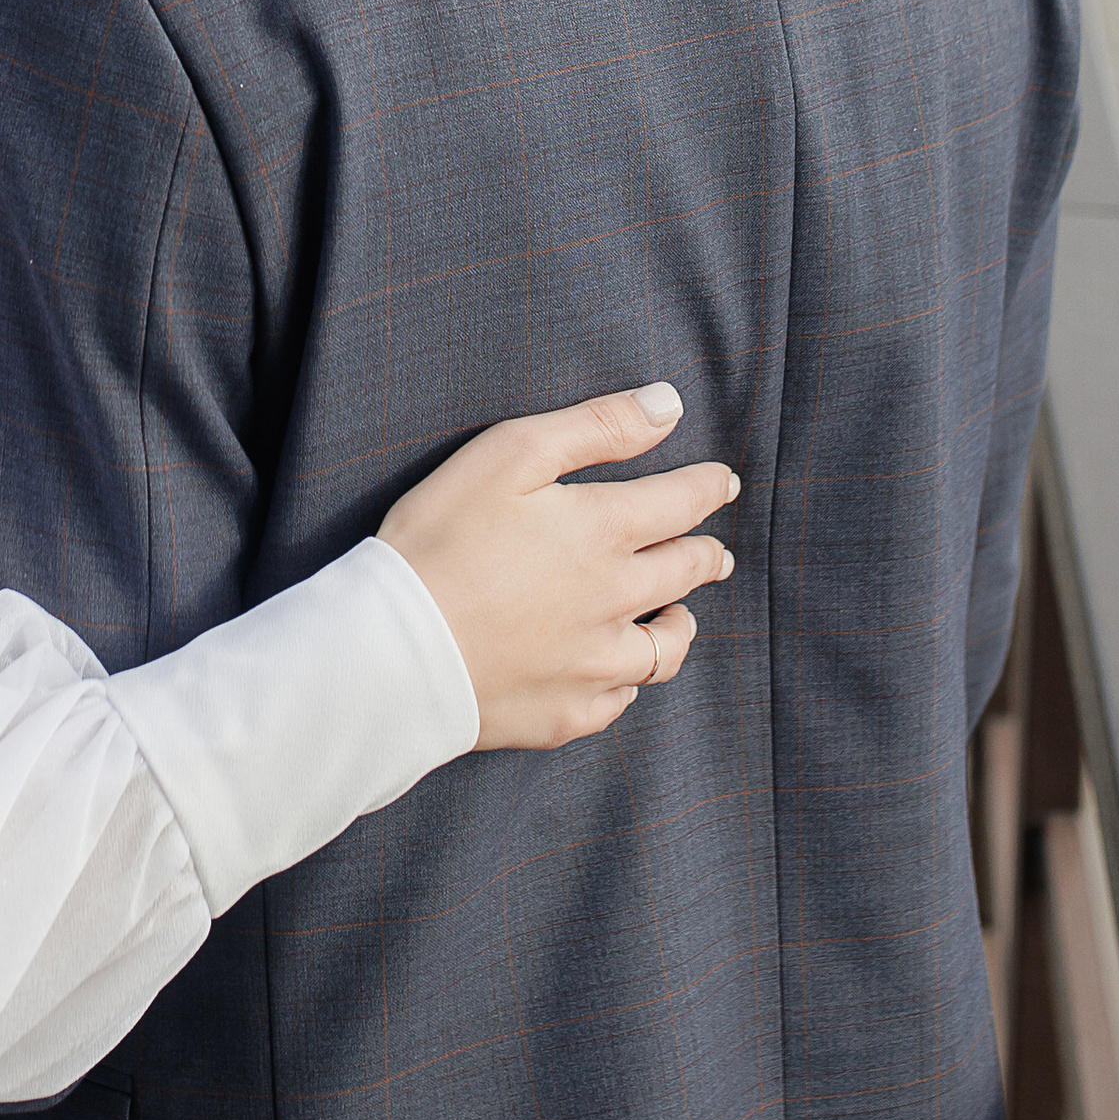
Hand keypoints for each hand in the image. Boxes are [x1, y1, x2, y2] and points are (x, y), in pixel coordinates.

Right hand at [376, 385, 737, 750]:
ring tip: (682, 618)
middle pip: (684, 574)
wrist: (394, 647)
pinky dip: (626, 683)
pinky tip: (618, 675)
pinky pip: (618, 700)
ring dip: (681, 626)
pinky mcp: (566, 713)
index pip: (682, 503)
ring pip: (666, 649)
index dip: (708, 488)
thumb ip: (596, 427)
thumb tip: (668, 406)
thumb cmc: (441, 538)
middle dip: (707, 556)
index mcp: (604, 531)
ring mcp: (595, 664)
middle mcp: (616, 600)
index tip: (724, 482)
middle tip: (717, 553)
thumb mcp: (511, 454)